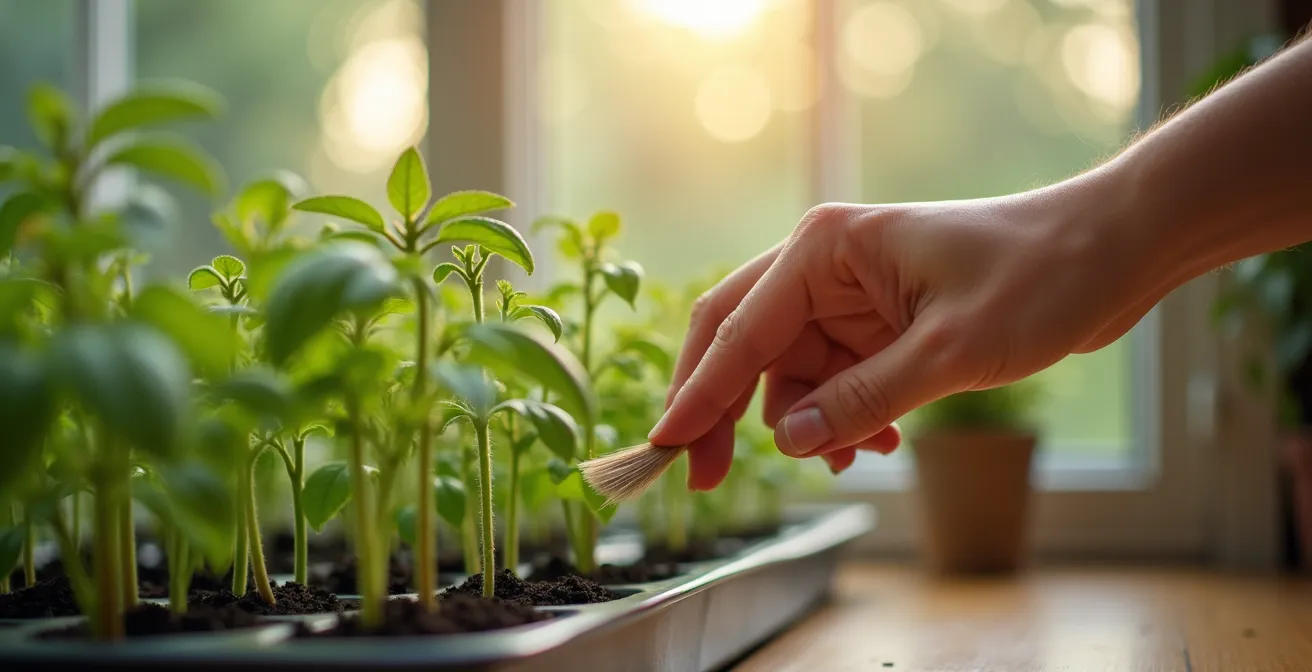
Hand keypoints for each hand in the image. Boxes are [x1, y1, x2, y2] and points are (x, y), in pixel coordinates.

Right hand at [648, 178, 1164, 490]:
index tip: (665, 447)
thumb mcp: (948, 352)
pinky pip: (833, 380)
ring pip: (791, 374)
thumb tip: (793, 443)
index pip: (738, 330)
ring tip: (859, 456)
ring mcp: (850, 296)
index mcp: (824, 250)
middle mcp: (824, 268)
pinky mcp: (877, 323)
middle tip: (708, 478)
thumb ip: (863, 400)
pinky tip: (881, 443)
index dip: (699, 394)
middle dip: (727, 412)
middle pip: (743, 345)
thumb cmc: (1038, 277)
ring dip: (810, 424)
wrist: (1110, 252)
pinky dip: (844, 417)